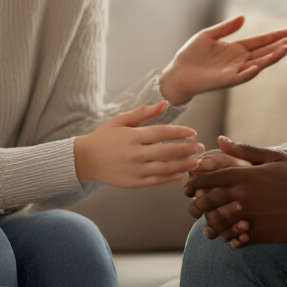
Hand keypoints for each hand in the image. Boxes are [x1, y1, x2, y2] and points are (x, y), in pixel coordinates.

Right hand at [74, 102, 204, 187]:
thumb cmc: (105, 137)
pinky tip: (182, 175)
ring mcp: (134, 170)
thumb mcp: (120, 120)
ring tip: (196, 162)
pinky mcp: (133, 183)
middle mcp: (135, 153)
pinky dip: (170, 179)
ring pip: (164, 168)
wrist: (85, 159)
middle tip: (201, 147)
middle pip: (166, 151)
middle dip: (187, 149)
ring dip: (183, 165)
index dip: (180, 132)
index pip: (162, 133)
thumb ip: (143, 113)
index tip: (193, 132)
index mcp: (133, 136)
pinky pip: (156, 181)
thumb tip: (164, 103)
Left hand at [158, 16, 286, 105]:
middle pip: (266, 52)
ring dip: (273, 57)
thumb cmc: (190, 55)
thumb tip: (243, 17)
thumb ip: (226, 28)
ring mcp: (235, 71)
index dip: (276, 36)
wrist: (177, 73)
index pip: (262, 41)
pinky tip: (261, 64)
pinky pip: (242, 76)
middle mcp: (240, 60)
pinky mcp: (226, 80)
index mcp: (237, 49)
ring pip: (259, 63)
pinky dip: (251, 71)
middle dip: (282, 46)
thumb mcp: (209, 35)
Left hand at [185, 137, 286, 247]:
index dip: (193, 184)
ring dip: (210, 226)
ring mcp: (252, 216)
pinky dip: (229, 240)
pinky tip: (230, 238)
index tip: (188, 189)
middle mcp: (245, 196)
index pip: (208, 180)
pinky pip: (235, 240)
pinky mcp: (260, 234)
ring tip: (209, 228)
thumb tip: (221, 139)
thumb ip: (244, 150)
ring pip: (218, 225)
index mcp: (246, 176)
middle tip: (193, 209)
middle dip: (195, 207)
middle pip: (207, 203)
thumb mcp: (273, 158)